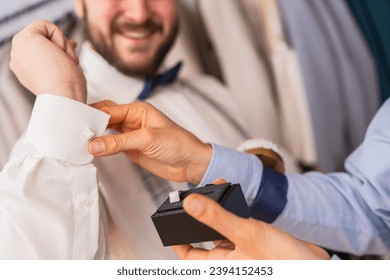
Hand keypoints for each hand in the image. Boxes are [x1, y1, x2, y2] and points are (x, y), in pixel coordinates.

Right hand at [10, 20, 86, 102]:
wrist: (65, 98)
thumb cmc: (69, 90)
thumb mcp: (63, 70)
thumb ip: (59, 56)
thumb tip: (71, 42)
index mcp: (24, 67)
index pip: (44, 47)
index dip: (62, 50)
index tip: (70, 61)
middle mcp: (17, 57)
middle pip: (46, 37)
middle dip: (64, 48)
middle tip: (68, 65)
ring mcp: (18, 48)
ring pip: (46, 31)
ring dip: (64, 46)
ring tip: (66, 63)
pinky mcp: (24, 39)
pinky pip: (46, 25)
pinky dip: (60, 38)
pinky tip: (61, 55)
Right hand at [88, 101, 211, 183]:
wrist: (191, 163)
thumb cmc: (179, 144)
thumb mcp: (148, 139)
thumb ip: (119, 142)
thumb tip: (95, 144)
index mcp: (138, 110)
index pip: (109, 110)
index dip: (93, 117)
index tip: (78, 126)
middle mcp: (133, 120)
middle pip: (105, 118)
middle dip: (90, 124)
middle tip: (74, 132)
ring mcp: (131, 135)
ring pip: (106, 131)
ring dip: (95, 136)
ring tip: (78, 141)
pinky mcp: (131, 149)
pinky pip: (112, 145)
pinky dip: (101, 147)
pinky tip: (92, 150)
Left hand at [173, 179, 329, 259]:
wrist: (315, 265)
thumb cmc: (284, 261)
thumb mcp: (246, 234)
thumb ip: (217, 218)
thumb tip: (189, 204)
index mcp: (221, 266)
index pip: (188, 255)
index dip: (177, 239)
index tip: (169, 219)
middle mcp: (229, 260)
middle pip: (204, 237)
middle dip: (199, 214)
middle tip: (194, 195)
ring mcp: (242, 250)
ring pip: (221, 228)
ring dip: (217, 209)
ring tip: (215, 187)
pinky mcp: (254, 241)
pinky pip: (237, 224)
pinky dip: (233, 210)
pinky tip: (233, 195)